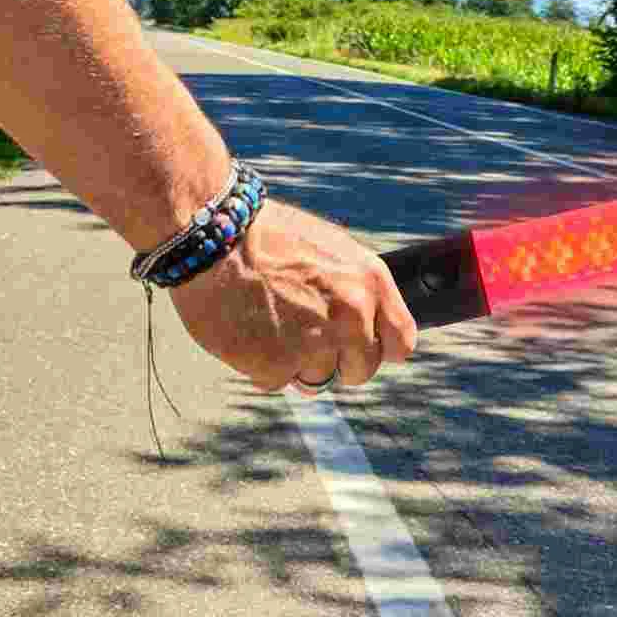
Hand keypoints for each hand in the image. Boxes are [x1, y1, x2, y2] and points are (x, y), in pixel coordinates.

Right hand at [167, 199, 417, 392]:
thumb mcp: (330, 250)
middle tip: (302, 334)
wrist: (214, 235)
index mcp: (370, 282)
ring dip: (293, 361)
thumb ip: (355, 291)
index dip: (379, 348)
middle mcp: (352, 314)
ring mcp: (316, 342)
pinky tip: (247, 331)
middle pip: (360, 370)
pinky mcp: (278, 364)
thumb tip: (364, 327)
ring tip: (267, 322)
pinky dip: (260, 365)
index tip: (361, 347)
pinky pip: (276, 381)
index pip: (402, 342)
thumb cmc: (266, 236)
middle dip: (334, 360)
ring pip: (316, 378)